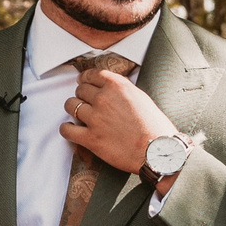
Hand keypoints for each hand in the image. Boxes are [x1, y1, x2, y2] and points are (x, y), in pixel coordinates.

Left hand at [60, 68, 180, 177]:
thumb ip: (122, 90)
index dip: (85, 78)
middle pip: (80, 90)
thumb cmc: (154, 127)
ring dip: (73, 110)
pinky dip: (67, 129)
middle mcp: (104, 99)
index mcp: (117, 86)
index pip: (92, 75)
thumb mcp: (141, 98)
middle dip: (82, 95)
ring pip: (70, 106)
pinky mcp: (90, 138)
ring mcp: (95, 118)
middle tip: (86, 103)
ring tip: (80, 116)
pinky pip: (66, 129)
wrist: (158, 151)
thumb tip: (109, 89)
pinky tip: (72, 130)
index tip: (83, 82)